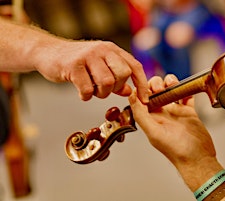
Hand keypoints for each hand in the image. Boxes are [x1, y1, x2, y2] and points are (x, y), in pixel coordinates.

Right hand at [34, 40, 148, 101]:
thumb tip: (130, 92)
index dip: (142, 84)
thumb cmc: (78, 63)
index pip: (135, 66)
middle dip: (116, 88)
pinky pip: (87, 88)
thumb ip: (116, 80)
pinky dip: (86, 96)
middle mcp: (103, 50)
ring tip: (91, 90)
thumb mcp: (100, 67)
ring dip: (100, 93)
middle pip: (123, 74)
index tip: (144, 100)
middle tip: (104, 89)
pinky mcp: (73, 65)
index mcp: (112, 50)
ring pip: (107, 82)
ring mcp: (88, 56)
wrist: (48, 52)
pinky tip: (81, 92)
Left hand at [129, 74, 222, 190]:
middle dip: (157, 84)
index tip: (146, 86)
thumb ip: (141, 115)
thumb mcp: (154, 133)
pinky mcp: (189, 111)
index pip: (141, 98)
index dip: (142, 89)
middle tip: (161, 89)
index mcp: (150, 118)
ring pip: (170, 90)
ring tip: (173, 85)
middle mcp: (162, 113)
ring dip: (171, 83)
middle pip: (155, 91)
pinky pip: (186, 95)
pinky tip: (186, 89)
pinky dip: (187, 89)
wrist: (198, 158)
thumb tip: (132, 97)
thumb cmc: (176, 150)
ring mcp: (175, 111)